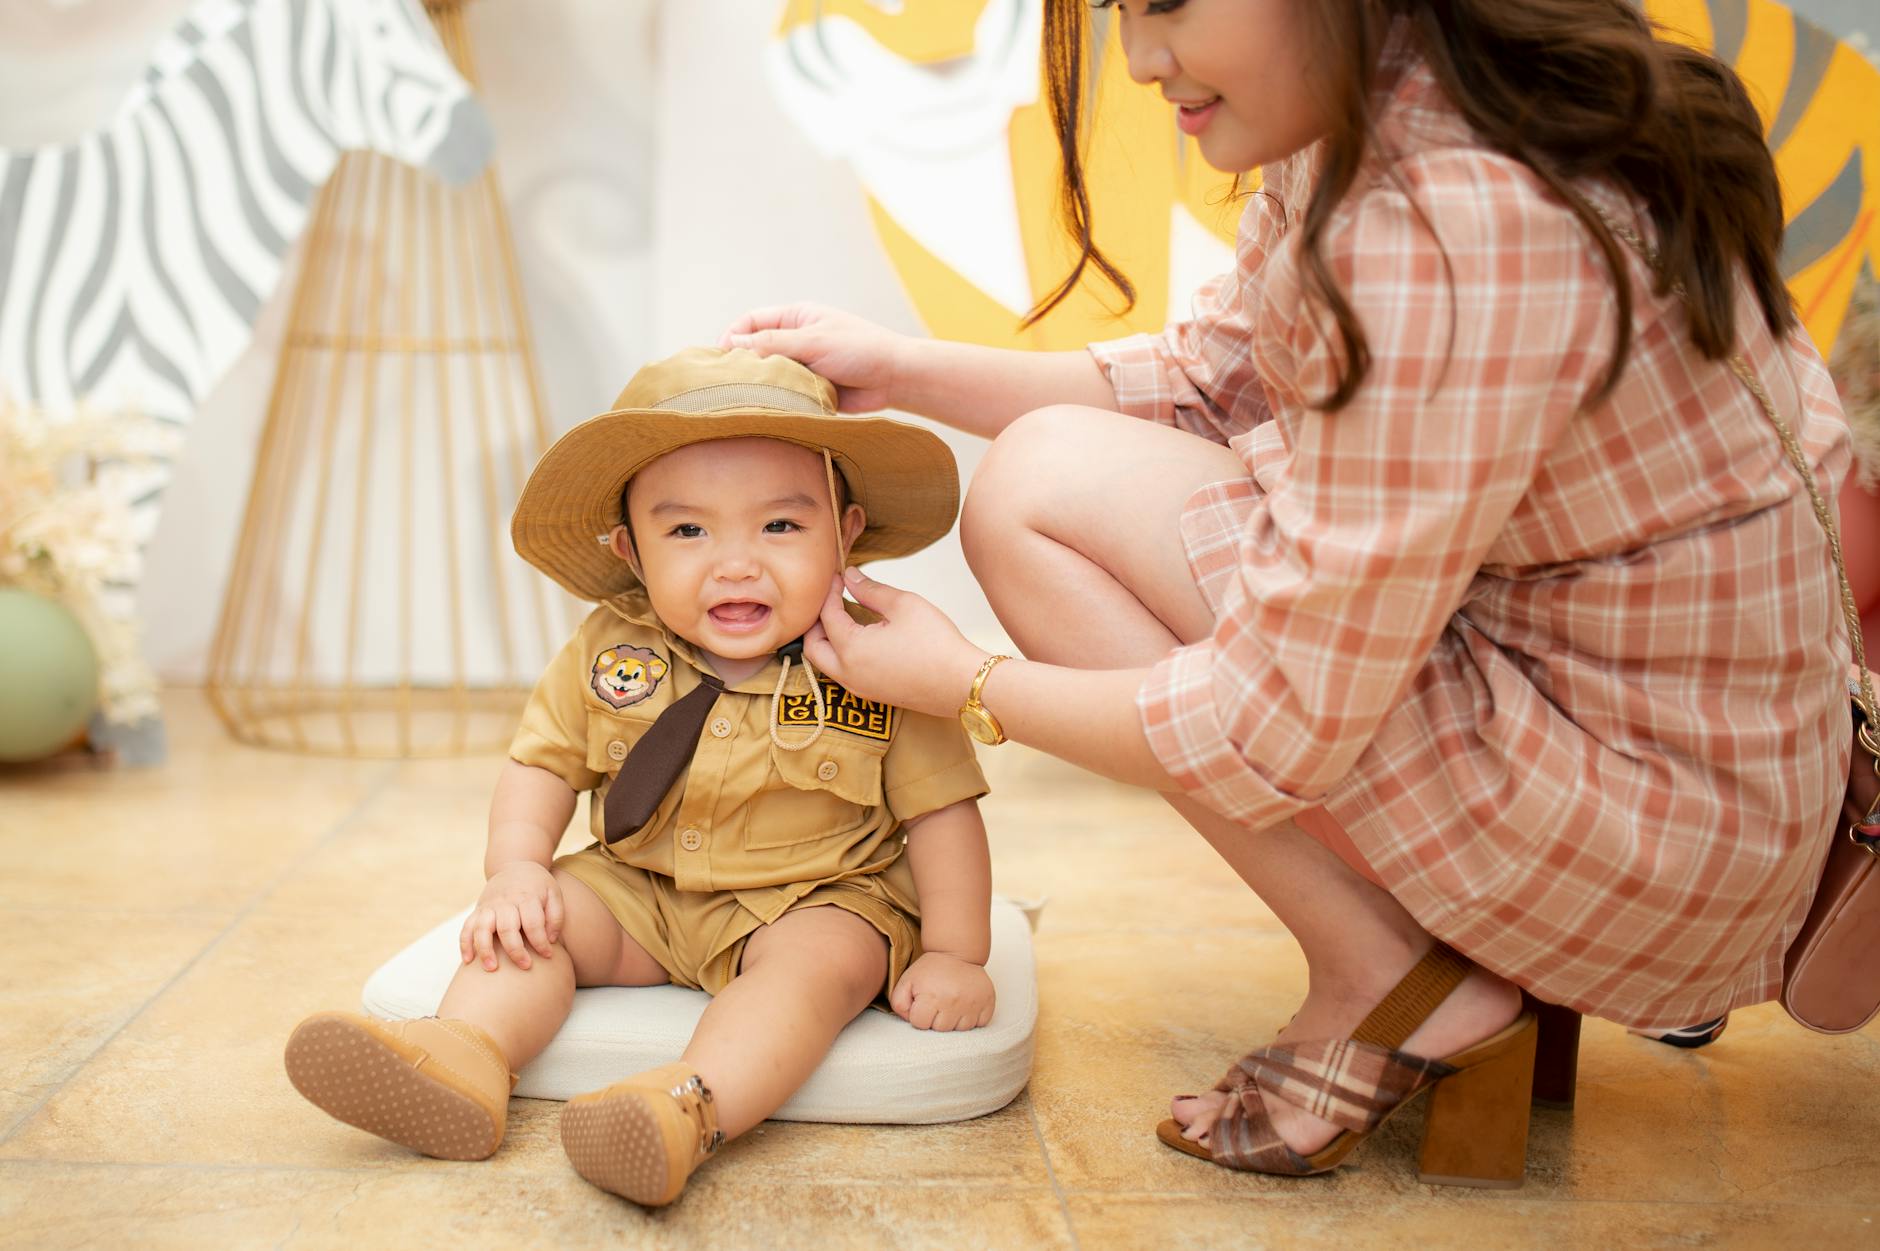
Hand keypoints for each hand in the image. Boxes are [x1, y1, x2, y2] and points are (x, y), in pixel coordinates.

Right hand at [459, 861, 563, 971]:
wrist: (514, 866)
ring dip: (485, 949)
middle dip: (515, 950)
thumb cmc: (537, 886)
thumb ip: (556, 917)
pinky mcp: (477, 911)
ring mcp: (488, 906)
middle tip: (525, 966)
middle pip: (507, 928)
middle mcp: (505, 902)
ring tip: (491, 968)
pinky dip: (465, 944)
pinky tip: (469, 960)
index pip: (532, 923)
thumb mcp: (553, 894)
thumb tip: (550, 940)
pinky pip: (466, 928)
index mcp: (527, 897)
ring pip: (482, 928)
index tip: (548, 955)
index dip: (540, 942)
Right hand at [719, 303, 905, 411]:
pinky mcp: (811, 389)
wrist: (894, 378)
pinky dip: (777, 400)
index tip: (720, 355)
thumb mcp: (813, 342)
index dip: (733, 336)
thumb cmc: (860, 349)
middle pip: (757, 350)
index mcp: (796, 318)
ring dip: (761, 385)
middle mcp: (797, 340)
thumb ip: (773, 344)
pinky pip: (786, 394)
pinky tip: (769, 409)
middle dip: (743, 363)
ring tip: (746, 397)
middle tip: (728, 381)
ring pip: (770, 375)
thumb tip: (732, 344)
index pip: (752, 321)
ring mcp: (804, 365)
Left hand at [803, 568, 987, 717]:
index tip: (840, 578)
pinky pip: (843, 673)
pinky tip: (861, 637)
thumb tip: (851, 577)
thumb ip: (871, 589)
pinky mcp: (872, 695)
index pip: (826, 616)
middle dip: (816, 622)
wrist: (962, 683)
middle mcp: (848, 674)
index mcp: (851, 649)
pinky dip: (842, 654)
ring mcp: (859, 688)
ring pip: (825, 663)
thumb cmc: (936, 643)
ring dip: (827, 640)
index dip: (830, 593)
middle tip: (831, 600)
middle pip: (812, 647)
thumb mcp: (903, 605)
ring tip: (843, 617)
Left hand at [892, 951, 995, 1030]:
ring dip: (955, 1019)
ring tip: (952, 1003)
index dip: (919, 1015)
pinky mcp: (988, 1003)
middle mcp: (954, 1002)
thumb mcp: (906, 981)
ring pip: (961, 1029)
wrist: (958, 952)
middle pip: (941, 1029)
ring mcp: (973, 1004)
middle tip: (939, 1002)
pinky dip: (973, 1017)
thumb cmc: (931, 970)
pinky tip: (966, 1004)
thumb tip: (909, 1020)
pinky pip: (980, 1023)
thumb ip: (899, 1003)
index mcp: (932, 997)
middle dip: (937, 1019)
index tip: (923, 1003)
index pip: (920, 1024)